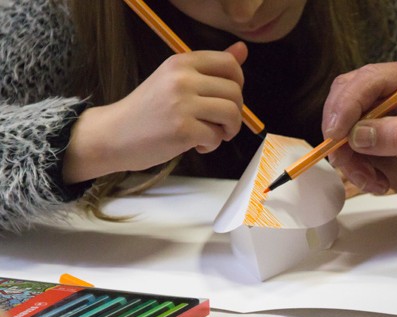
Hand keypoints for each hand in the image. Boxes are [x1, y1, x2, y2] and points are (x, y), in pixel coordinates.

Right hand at [63, 42, 248, 183]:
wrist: (113, 134)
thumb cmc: (148, 110)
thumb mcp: (175, 79)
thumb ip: (209, 67)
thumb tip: (242, 49)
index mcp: (181, 62)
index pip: (230, 64)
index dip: (238, 83)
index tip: (227, 98)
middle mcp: (182, 79)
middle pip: (235, 92)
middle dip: (235, 113)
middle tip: (219, 123)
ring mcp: (182, 104)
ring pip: (232, 114)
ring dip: (228, 130)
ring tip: (212, 134)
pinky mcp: (182, 130)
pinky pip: (217, 137)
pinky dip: (212, 145)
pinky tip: (196, 144)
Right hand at [322, 61, 396, 203]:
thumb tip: (358, 134)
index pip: (371, 79)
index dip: (348, 104)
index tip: (336, 134)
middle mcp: (395, 89)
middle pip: (347, 94)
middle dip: (340, 129)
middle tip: (342, 160)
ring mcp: (380, 110)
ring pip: (340, 121)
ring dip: (346, 154)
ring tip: (370, 179)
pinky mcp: (370, 132)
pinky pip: (344, 144)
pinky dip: (352, 166)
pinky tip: (375, 181)